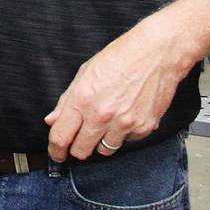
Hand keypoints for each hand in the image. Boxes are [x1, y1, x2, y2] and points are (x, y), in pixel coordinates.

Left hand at [44, 20, 192, 161]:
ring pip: (105, 149)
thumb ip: (66, 101)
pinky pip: (128, 141)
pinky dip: (124, 133)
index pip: (61, 137)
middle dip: (77, 148)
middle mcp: (103, 115)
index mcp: (83, 100)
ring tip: (106, 121)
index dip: (55, 150)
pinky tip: (126, 115)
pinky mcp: (144, 128)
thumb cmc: (120, 58)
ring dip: (102, 141)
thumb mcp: (84, 74)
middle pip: (82, 151)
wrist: (156, 55)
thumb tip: (53, 120)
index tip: (56, 154)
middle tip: (80, 139)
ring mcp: (125, 124)